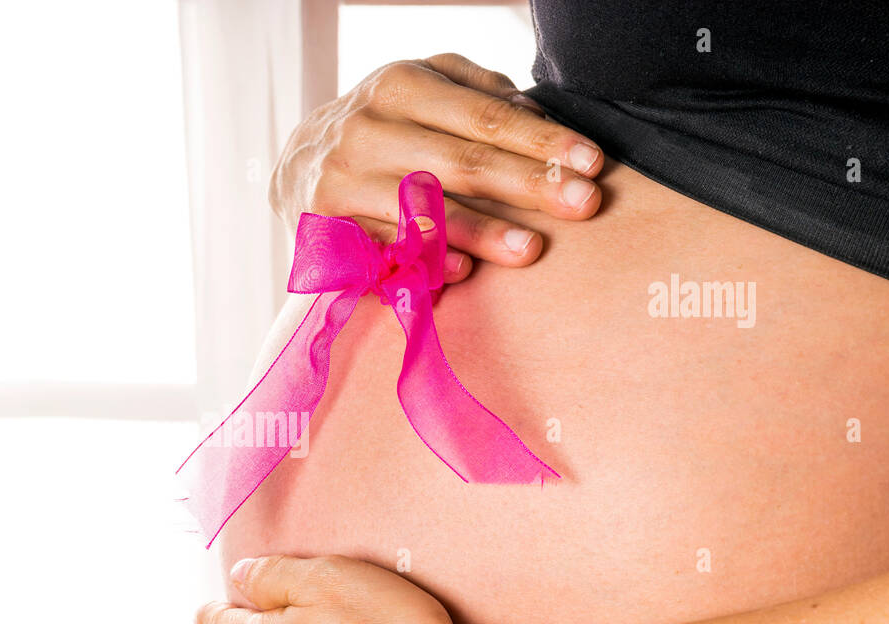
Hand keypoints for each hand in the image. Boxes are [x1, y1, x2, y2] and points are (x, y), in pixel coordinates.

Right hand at [269, 53, 603, 278]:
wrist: (296, 164)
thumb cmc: (385, 125)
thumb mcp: (425, 88)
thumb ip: (481, 94)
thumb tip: (540, 118)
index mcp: (401, 86)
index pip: (485, 117)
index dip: (541, 141)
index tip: (592, 163)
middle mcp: (367, 129)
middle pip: (462, 161)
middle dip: (528, 183)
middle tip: (584, 204)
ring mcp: (343, 180)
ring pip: (423, 210)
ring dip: (481, 231)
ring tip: (531, 249)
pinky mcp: (326, 228)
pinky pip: (386, 250)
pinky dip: (425, 261)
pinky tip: (465, 272)